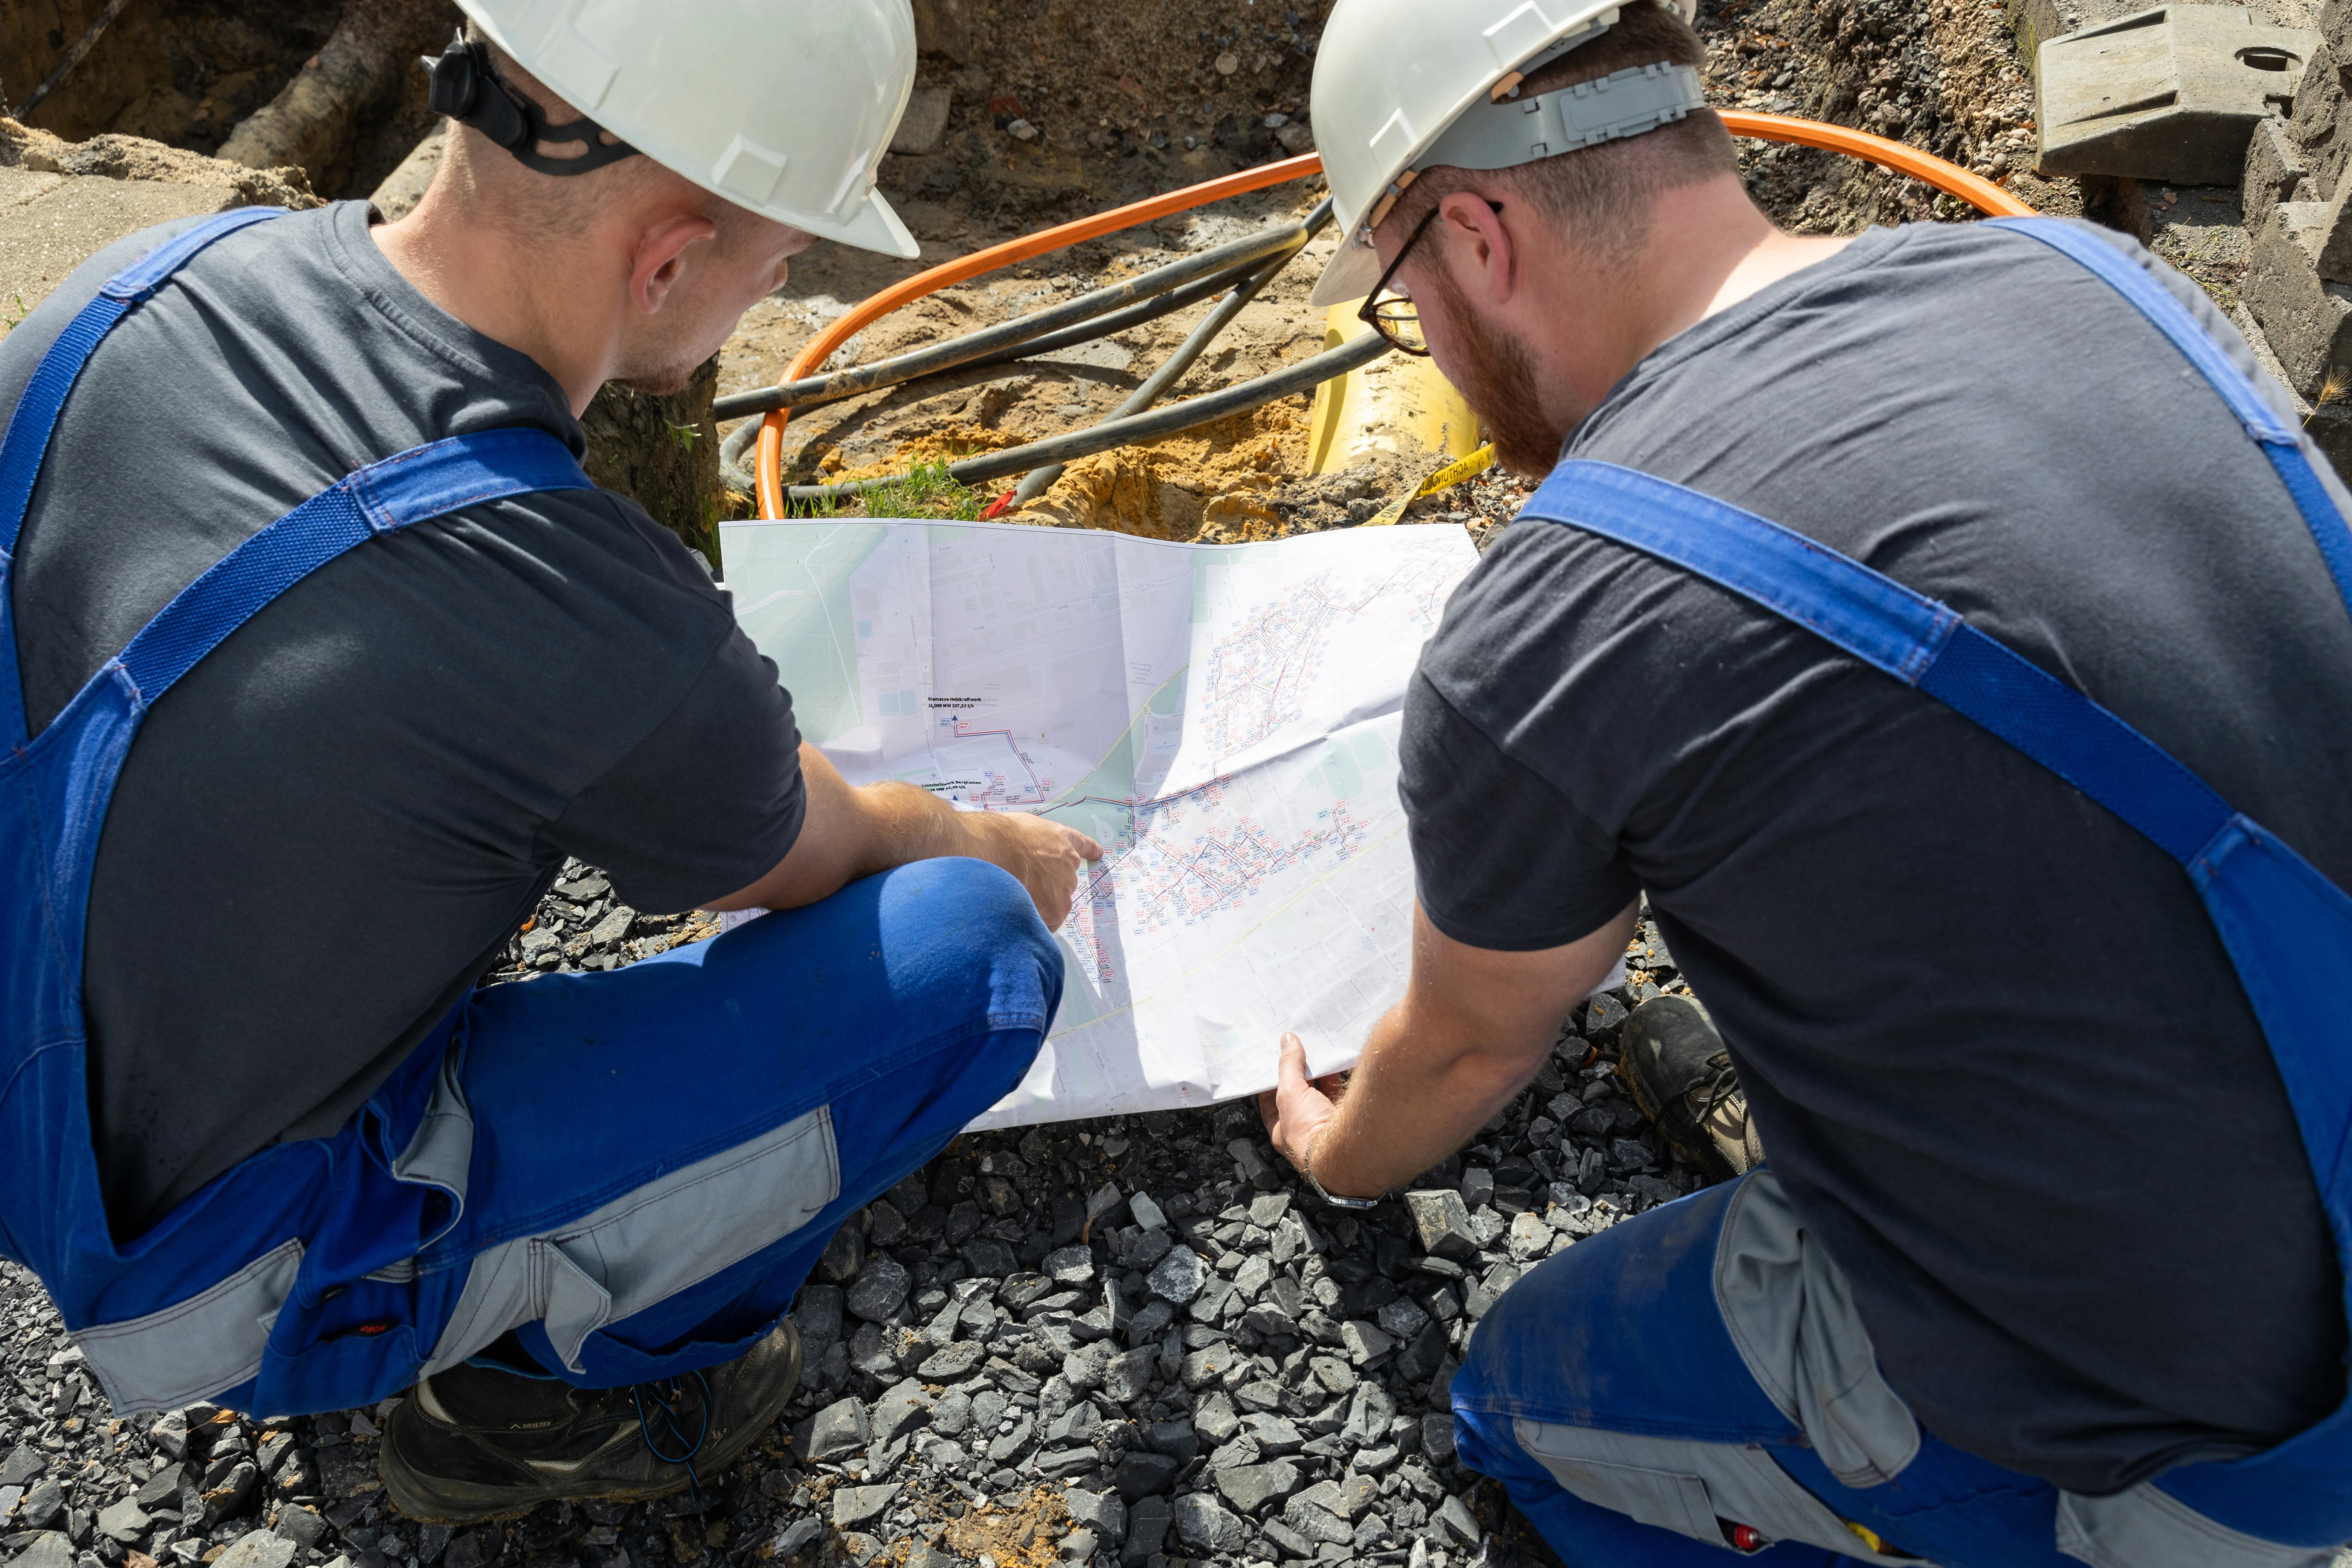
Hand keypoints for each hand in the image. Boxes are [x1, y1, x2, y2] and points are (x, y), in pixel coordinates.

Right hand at [965, 812, 1100, 927]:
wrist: (996, 851)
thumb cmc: (1002, 835)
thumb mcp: (1019, 828)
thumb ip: (1028, 841)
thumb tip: (1019, 853)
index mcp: (1059, 838)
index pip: (1080, 844)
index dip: (1088, 849)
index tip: (1097, 853)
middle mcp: (1068, 862)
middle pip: (1063, 879)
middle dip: (1047, 885)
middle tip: (1023, 885)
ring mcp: (1065, 886)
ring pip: (1056, 902)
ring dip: (1041, 905)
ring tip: (1016, 900)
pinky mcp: (1057, 907)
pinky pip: (1049, 921)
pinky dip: (1037, 923)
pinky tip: (1020, 918)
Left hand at [1259, 1032, 1347, 1178]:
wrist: (1346, 1149)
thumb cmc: (1309, 1130)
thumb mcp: (1290, 1092)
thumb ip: (1288, 1066)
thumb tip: (1287, 1040)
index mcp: (1282, 1130)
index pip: (1270, 1101)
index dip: (1270, 1080)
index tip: (1271, 1060)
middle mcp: (1303, 1128)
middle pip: (1298, 1094)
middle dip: (1298, 1073)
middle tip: (1296, 1049)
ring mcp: (1325, 1123)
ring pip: (1319, 1092)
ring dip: (1318, 1072)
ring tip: (1316, 1048)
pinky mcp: (1345, 1116)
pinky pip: (1339, 1092)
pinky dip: (1337, 1076)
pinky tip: (1337, 1060)